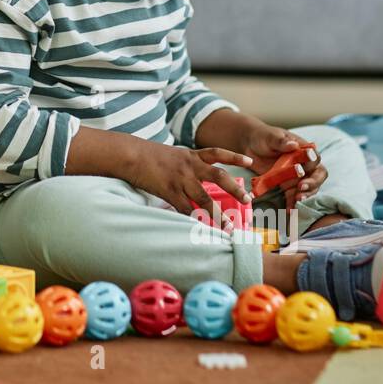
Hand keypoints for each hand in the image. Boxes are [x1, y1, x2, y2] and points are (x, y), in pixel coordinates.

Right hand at [127, 142, 253, 229]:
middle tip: (248, 199)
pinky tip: (200, 229)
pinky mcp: (169, 191)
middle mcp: (190, 166)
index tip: (251, 162)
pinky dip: (193, 220)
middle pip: (219, 177)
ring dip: (217, 214)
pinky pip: (185, 209)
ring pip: (204, 199)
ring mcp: (181, 179)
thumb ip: (186, 165)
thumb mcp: (172, 155)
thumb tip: (195, 178)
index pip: (218, 153)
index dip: (235, 157)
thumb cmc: (148, 155)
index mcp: (191, 155)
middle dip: (235, 189)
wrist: (131, 154)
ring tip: (228, 227)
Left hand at [240, 123, 325, 213]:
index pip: (315, 157)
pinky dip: (294, 203)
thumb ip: (281, 141)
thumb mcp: (271, 137)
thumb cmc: (264, 137)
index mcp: (303, 149)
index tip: (302, 170)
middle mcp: (305, 164)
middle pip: (318, 175)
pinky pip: (295, 196)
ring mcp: (298, 176)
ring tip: (296, 200)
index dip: (312, 164)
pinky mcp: (289, 186)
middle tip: (301, 188)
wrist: (251, 146)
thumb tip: (293, 145)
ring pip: (310, 188)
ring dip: (305, 195)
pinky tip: (290, 209)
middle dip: (312, 183)